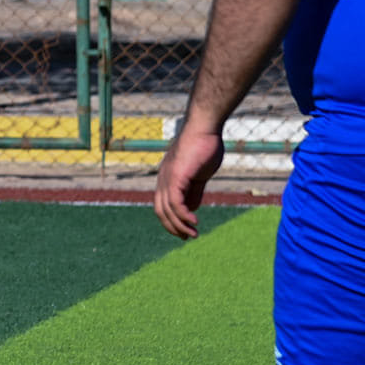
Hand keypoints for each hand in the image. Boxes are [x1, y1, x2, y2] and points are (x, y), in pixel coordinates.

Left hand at [154, 125, 223, 239]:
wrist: (204, 128)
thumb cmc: (204, 146)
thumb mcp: (199, 173)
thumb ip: (194, 190)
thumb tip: (192, 208)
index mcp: (167, 178)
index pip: (162, 204)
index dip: (171, 219)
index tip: (184, 231)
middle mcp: (163, 179)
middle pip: (160, 210)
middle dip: (172, 227)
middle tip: (188, 237)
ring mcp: (168, 178)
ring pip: (167, 209)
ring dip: (180, 225)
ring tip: (193, 234)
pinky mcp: (176, 176)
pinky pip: (176, 203)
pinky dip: (183, 215)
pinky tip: (194, 222)